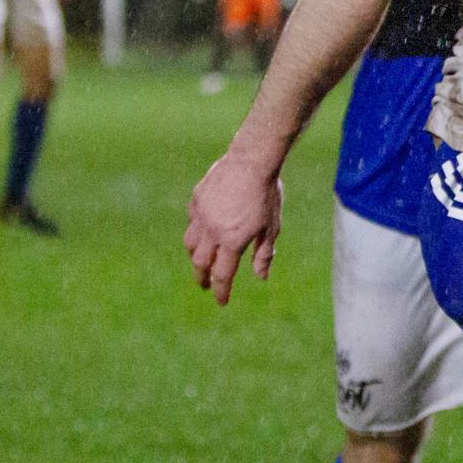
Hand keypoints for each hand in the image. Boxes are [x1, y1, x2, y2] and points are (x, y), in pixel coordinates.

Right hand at [185, 151, 283, 304]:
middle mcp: (213, 231)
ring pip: (190, 243)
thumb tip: (260, 277)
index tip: (221, 302)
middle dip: (202, 277)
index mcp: (233, 241)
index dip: (222, 291)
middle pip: (200, 262)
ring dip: (195, 257)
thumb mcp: (272, 227)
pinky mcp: (196, 199)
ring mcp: (201, 214)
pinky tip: (202, 233)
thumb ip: (264, 254)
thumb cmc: (267, 194)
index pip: (223, 274)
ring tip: (201, 262)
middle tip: (206, 285)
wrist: (252, 160)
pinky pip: (192, 221)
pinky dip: (196, 232)